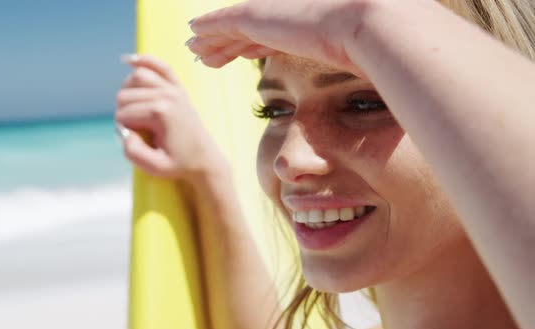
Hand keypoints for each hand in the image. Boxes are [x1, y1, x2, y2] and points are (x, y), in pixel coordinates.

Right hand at [116, 54, 226, 181]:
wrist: (205, 160)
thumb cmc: (180, 165)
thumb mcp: (154, 166)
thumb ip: (132, 152)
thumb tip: (122, 130)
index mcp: (160, 112)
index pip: (123, 115)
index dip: (124, 131)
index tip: (138, 143)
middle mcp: (167, 95)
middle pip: (125, 95)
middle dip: (123, 113)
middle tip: (137, 132)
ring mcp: (174, 88)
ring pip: (136, 77)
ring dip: (127, 92)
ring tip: (133, 112)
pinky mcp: (178, 88)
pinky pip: (159, 66)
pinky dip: (143, 60)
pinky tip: (127, 61)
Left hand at [186, 0, 370, 69]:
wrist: (365, 23)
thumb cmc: (372, 44)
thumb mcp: (357, 57)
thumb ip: (346, 63)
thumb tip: (361, 79)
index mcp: (300, 22)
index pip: (268, 34)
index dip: (250, 44)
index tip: (240, 53)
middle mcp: (280, 13)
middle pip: (244, 31)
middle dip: (224, 42)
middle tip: (207, 52)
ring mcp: (267, 12)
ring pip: (228, 30)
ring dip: (210, 41)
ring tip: (195, 50)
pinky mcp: (253, 16)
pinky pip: (220, 25)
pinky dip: (206, 31)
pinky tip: (192, 36)